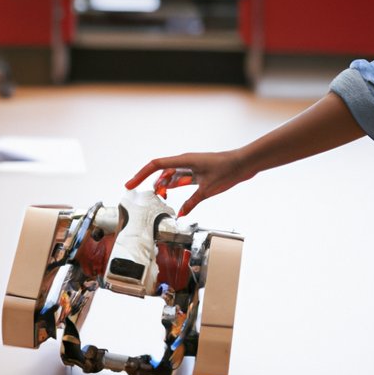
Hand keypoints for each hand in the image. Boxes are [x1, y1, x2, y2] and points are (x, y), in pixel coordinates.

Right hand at [125, 150, 250, 215]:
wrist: (244, 163)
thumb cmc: (227, 169)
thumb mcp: (207, 189)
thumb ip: (192, 202)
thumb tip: (181, 214)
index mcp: (184, 160)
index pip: (155, 165)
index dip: (140, 175)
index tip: (129, 185)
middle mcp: (185, 162)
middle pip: (161, 172)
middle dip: (153, 184)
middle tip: (147, 198)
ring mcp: (191, 167)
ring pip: (171, 176)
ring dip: (165, 187)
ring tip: (160, 198)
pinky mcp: (198, 172)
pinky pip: (181, 180)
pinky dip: (176, 188)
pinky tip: (174, 198)